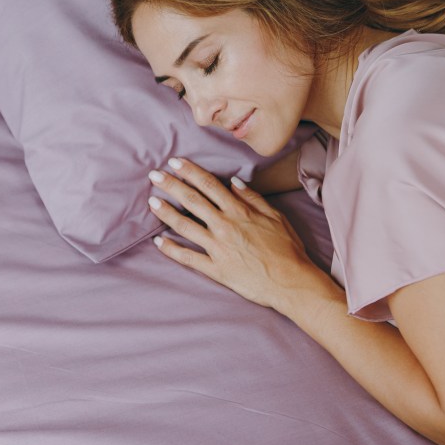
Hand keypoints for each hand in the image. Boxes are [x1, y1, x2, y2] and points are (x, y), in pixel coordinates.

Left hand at [147, 158, 333, 309]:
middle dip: (172, 186)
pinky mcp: (216, 269)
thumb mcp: (276, 216)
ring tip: (151, 202)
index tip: (175, 162)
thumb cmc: (288, 249)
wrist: (292, 281)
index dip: (190, 172)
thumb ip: (253, 198)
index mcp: (239, 211)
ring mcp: (218, 248)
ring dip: (166, 213)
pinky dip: (172, 250)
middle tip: (154, 175)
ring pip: (185, 226)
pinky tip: (158, 242)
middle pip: (192, 201)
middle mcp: (225, 226)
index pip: (209, 185)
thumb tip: (234, 182)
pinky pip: (188, 258)